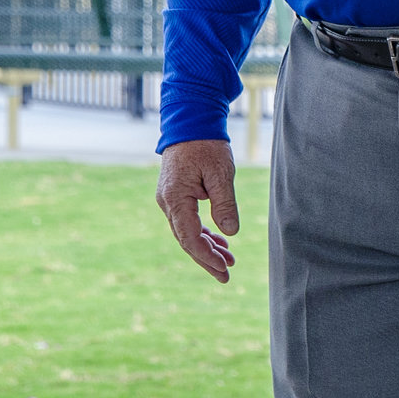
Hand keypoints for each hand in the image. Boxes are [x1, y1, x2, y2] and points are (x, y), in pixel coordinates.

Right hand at [156, 139, 240, 283]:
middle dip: (206, 259)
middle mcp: (168, 203)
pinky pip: (188, 220)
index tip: (224, 267)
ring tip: (229, 261)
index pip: (190, 237)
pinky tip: (220, 240)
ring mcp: (170, 200)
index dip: (206, 256)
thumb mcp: (221, 173)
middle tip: (226, 276)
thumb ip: (225, 204)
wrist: (190, 121)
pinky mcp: (176, 195)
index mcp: (175, 199)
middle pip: (186, 240)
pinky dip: (204, 232)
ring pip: (187, 232)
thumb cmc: (207, 144)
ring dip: (207, 247)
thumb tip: (230, 232)